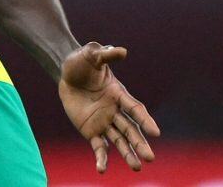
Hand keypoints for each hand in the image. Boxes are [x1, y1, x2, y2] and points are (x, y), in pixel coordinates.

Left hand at [58, 42, 159, 172]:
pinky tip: (101, 170)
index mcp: (118, 94)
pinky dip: (101, 158)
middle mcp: (114, 110)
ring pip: (119, 141)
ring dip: (128, 154)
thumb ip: (106, 54)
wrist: (67, 72)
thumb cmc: (81, 61)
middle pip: (130, 129)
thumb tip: (122, 51)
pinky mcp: (91, 130)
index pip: (134, 109)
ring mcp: (104, 122)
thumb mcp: (92, 54)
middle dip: (140, 143)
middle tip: (150, 158)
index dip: (145, 119)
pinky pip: (99, 146)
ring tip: (137, 167)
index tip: (156, 132)